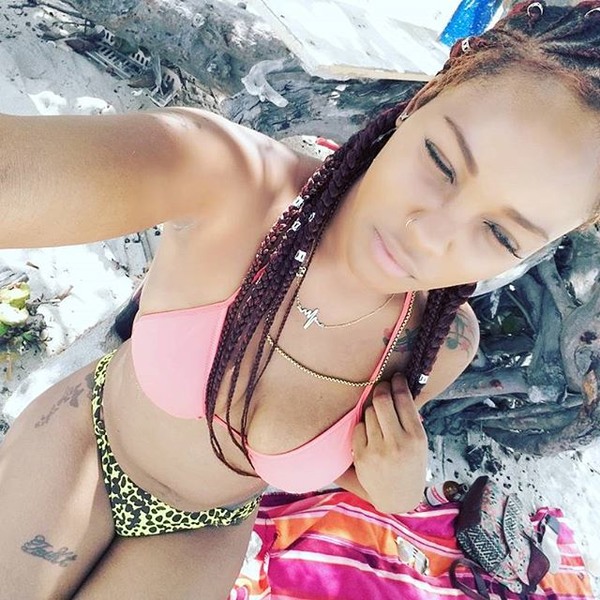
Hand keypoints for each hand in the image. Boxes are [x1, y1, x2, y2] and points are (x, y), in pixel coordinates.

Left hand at [351, 373, 427, 513]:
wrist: (398, 498)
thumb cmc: (411, 465)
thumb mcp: (420, 443)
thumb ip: (410, 418)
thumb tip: (398, 387)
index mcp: (416, 437)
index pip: (403, 399)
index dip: (397, 383)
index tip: (396, 377)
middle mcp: (397, 442)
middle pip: (382, 400)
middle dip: (381, 389)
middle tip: (382, 386)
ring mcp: (377, 450)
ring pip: (368, 412)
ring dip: (372, 409)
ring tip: (378, 417)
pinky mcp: (361, 456)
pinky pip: (358, 427)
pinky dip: (363, 426)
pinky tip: (370, 434)